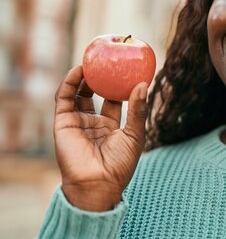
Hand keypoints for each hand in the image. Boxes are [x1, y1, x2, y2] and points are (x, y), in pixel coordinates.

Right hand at [53, 66, 147, 210]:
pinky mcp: (63, 123)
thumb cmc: (120, 164)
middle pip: (93, 94)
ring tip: (92, 60)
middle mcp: (92, 123)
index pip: (113, 100)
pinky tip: (80, 70)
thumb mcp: (135, 134)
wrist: (99, 184)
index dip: (117, 84)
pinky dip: (70, 83)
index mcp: (110, 127)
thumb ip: (138, 110)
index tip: (125, 68)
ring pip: (78, 93)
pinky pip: (64, 98)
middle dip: (98, 77)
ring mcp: (77, 122)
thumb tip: (144, 83)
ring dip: (83, 77)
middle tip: (106, 60)